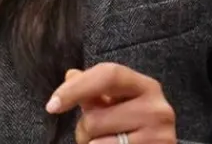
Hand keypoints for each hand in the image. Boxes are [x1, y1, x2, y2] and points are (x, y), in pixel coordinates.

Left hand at [45, 63, 175, 143]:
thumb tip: (71, 75)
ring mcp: (159, 136)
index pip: (108, 75)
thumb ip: (93, 89)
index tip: (52, 106)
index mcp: (146, 87)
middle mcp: (158, 109)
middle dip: (84, 129)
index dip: (75, 88)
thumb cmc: (132, 127)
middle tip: (94, 134)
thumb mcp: (117, 103)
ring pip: (97, 143)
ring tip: (106, 143)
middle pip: (95, 117)